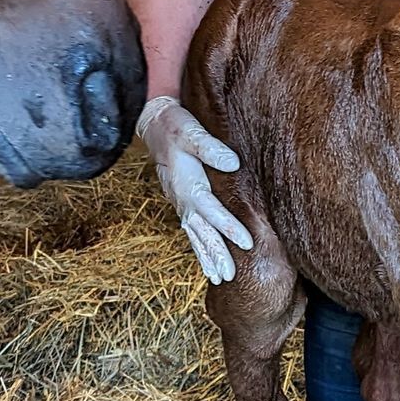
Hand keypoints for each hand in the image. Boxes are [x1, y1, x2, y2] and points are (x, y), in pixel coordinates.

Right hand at [138, 95, 252, 285]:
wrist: (153, 122)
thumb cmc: (174, 125)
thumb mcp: (191, 131)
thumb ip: (210, 148)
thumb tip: (233, 163)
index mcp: (185, 183)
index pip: (209, 210)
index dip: (228, 226)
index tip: (246, 243)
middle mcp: (181, 197)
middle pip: (200, 231)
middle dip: (215, 254)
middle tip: (229, 276)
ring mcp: (179, 201)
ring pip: (194, 234)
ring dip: (206, 256)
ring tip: (219, 278)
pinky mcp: (182, 201)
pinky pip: (190, 229)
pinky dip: (199, 247)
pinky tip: (205, 261)